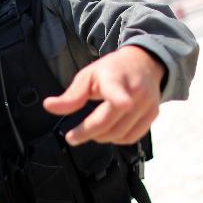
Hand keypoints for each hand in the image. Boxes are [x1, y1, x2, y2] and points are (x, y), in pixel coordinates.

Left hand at [42, 46, 164, 145]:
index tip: (124, 104)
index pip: (117, 89)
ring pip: (119, 134)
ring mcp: (147, 104)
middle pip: (109, 122)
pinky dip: (117, 139)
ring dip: (101, 137)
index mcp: (115, 78)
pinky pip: (132, 137)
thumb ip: (71, 96)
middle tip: (72, 137)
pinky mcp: (153, 115)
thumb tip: (48, 107)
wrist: (144, 63)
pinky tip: (109, 130)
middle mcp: (135, 91)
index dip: (121, 98)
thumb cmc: (111, 70)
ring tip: (92, 129)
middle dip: (87, 132)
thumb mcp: (88, 76)